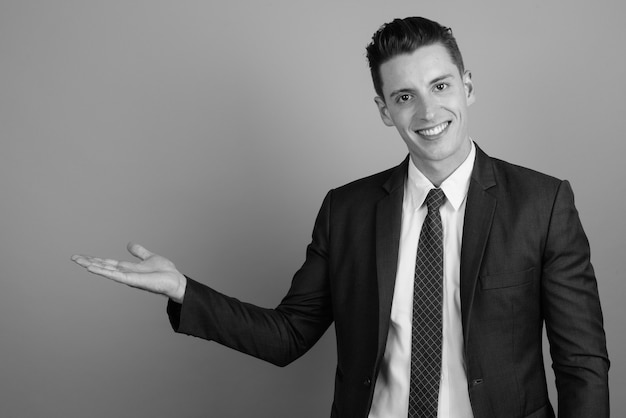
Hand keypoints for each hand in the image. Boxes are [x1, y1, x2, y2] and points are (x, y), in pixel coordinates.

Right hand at [72, 243, 186, 302]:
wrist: (175, 280)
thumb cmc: (164, 272)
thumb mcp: (149, 257)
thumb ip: (139, 252)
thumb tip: (129, 244)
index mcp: (128, 268)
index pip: (108, 263)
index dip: (95, 259)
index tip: (82, 256)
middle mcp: (125, 273)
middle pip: (103, 266)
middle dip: (89, 262)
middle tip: (73, 257)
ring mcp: (127, 277)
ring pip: (106, 271)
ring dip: (92, 266)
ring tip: (79, 261)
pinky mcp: (132, 281)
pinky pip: (115, 276)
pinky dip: (103, 272)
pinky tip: (92, 268)